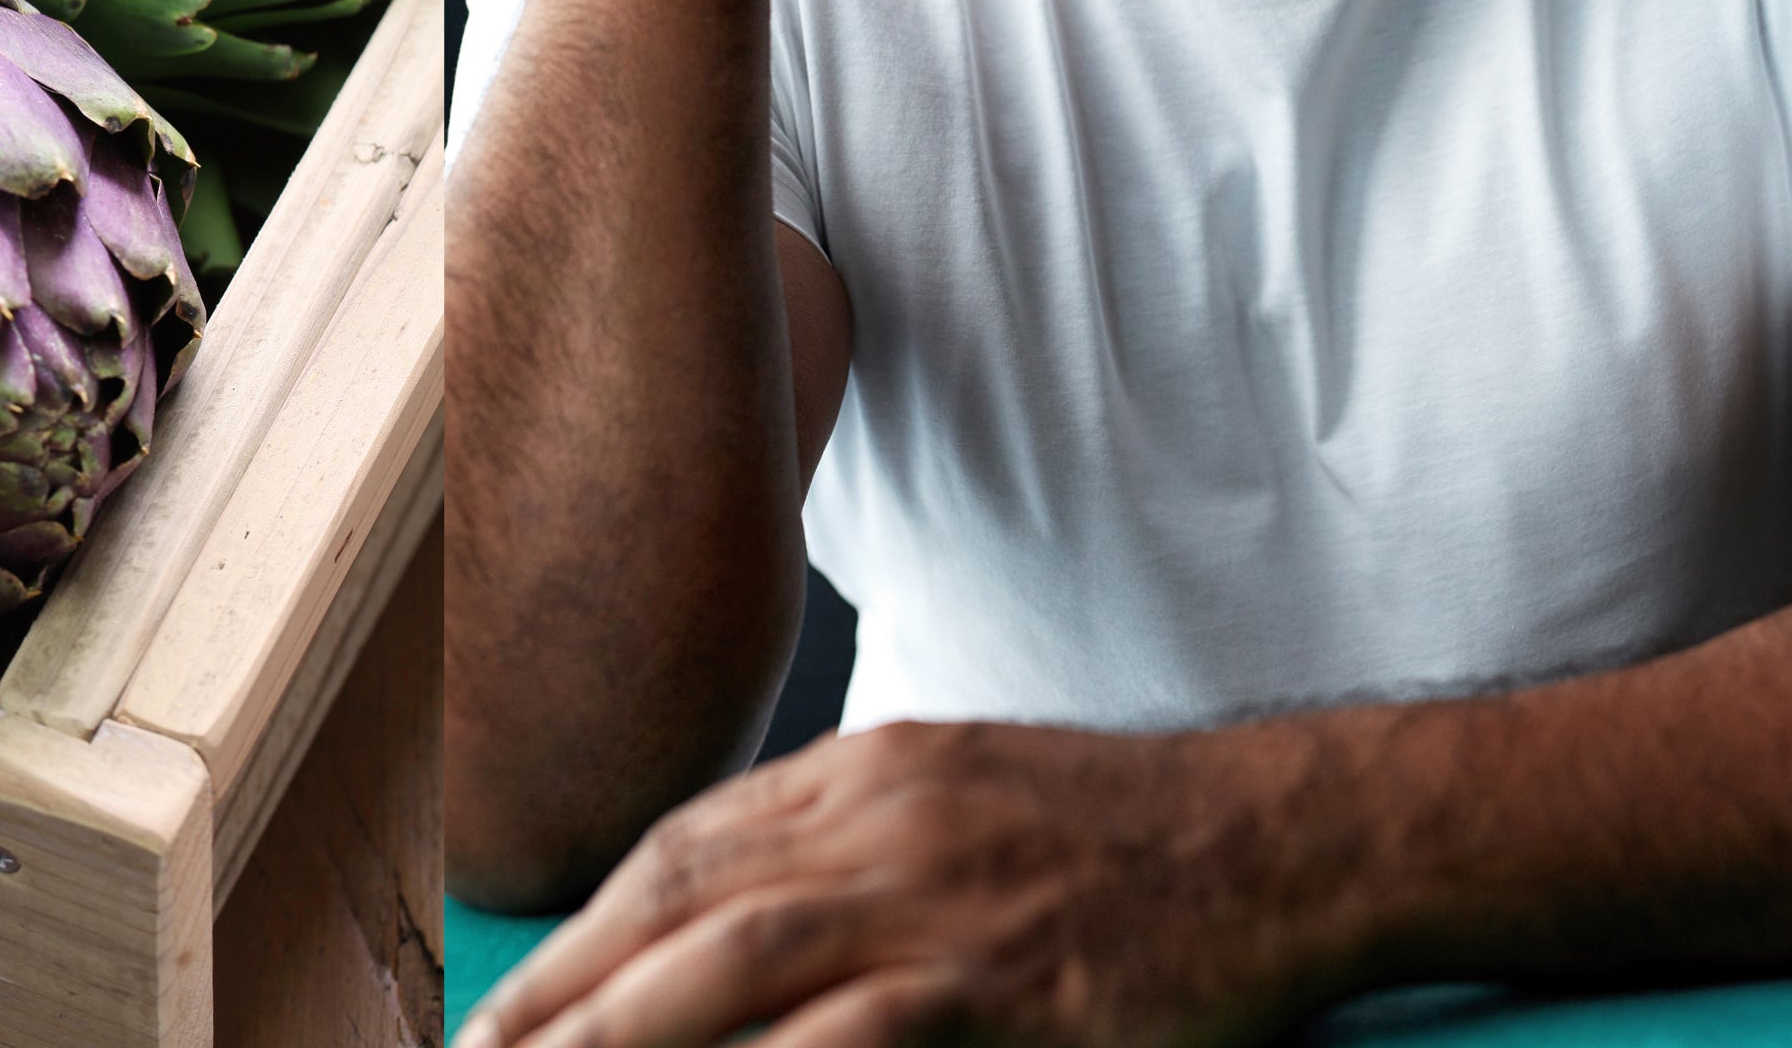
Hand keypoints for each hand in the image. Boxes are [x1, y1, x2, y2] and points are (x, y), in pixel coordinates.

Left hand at [458, 719, 1367, 1047]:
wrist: (1278, 832)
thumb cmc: (1116, 832)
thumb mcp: (955, 794)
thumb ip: (842, 845)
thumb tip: (726, 916)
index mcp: (861, 770)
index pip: (681, 847)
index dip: (582, 930)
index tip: (512, 1002)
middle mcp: (879, 818)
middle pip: (682, 901)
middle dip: (567, 990)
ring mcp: (940, 895)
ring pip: (740, 958)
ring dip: (626, 1031)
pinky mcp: (1008, 981)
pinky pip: (861, 1035)